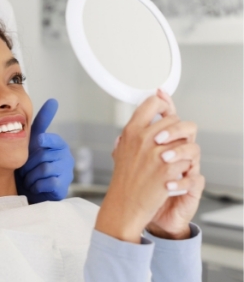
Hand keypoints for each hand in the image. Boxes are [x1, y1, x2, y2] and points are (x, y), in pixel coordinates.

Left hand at [15, 99, 73, 203]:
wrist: (32, 191)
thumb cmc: (32, 164)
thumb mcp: (34, 142)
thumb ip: (42, 122)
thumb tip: (54, 100)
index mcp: (59, 145)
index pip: (53, 138)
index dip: (44, 140)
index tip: (39, 141)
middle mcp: (66, 157)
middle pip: (43, 155)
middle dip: (29, 164)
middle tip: (26, 170)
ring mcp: (66, 172)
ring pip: (44, 169)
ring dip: (31, 176)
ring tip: (30, 178)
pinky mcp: (63, 187)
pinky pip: (47, 182)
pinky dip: (36, 185)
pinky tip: (36, 186)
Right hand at [96, 93, 198, 242]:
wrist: (125, 206)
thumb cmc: (123, 181)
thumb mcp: (121, 151)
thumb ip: (131, 133)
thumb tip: (142, 117)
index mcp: (131, 131)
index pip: (153, 102)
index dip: (162, 105)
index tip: (164, 111)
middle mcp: (143, 138)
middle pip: (173, 119)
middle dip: (175, 131)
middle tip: (170, 144)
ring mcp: (156, 153)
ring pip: (184, 138)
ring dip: (182, 149)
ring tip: (172, 160)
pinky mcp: (168, 169)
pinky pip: (187, 158)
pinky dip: (184, 166)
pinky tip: (173, 173)